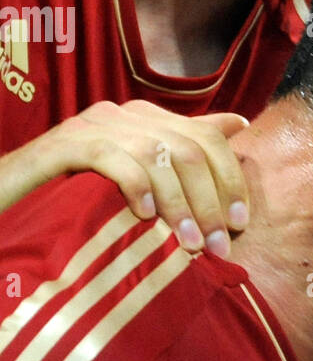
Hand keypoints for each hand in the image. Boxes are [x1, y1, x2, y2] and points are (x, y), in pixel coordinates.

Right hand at [0, 100, 249, 256]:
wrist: (7, 196)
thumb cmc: (75, 198)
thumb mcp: (136, 181)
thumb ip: (182, 154)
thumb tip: (240, 123)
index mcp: (145, 120)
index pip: (205, 138)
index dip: (230, 179)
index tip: (241, 223)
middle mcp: (122, 115)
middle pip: (187, 148)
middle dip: (211, 199)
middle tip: (220, 245)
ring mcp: (91, 126)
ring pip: (156, 154)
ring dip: (180, 204)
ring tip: (190, 243)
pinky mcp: (64, 144)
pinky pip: (111, 157)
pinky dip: (134, 187)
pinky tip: (144, 218)